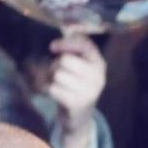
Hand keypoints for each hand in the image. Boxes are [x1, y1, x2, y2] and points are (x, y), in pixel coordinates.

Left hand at [39, 31, 105, 147]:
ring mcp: (89, 91)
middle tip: (57, 73)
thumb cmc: (76, 86)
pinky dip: (48, 90)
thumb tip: (65, 30)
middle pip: (65, 61)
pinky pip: (53, 88)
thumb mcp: (81, 67)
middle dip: (56, 66)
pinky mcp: (77, 103)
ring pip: (57, 75)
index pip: (85, 45)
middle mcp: (98, 77)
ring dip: (51, 79)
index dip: (66, 43)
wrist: (80, 117)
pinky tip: (54, 93)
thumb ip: (75, 50)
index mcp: (99, 64)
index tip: (52, 47)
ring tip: (56, 84)